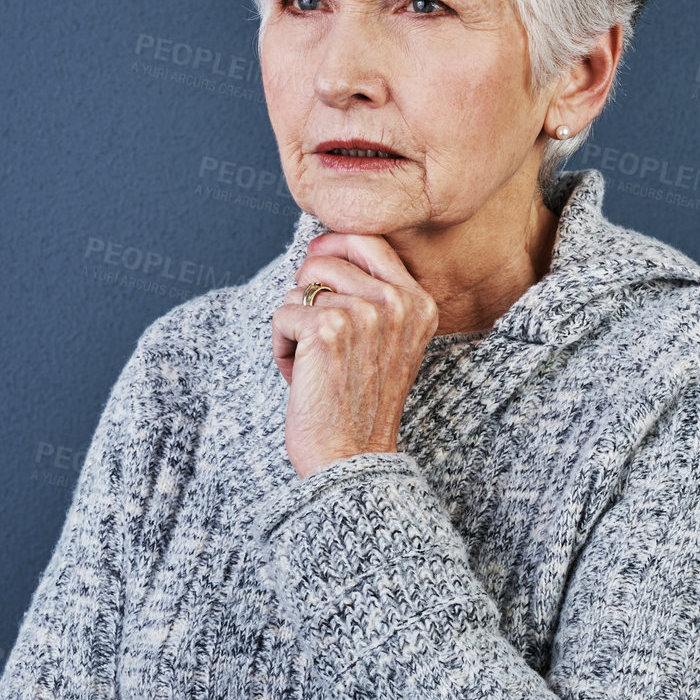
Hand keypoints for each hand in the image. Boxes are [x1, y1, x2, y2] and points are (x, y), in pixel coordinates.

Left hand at [271, 233, 439, 477]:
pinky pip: (282, 315)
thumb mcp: (389, 343)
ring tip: (314, 366)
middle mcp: (397, 303)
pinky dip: (281, 347)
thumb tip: (322, 248)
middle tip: (317, 340)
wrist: (353, 459)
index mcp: (418, 303)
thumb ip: (373, 296)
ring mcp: (363, 313)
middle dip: (307, 295)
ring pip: (299, 291)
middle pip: (325, 261)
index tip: (315, 264)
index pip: (369, 240)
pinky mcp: (326, 329)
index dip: (332, 245)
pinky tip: (301, 377)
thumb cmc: (362, 406)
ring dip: (294, 328)